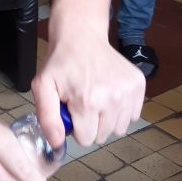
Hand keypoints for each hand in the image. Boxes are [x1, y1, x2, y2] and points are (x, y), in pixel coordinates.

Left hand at [33, 21, 145, 148]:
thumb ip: (47, 118)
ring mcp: (128, 92)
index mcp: (87, 101)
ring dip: (107, 119)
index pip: (86, 140)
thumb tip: (57, 144)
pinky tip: (109, 93)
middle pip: (103, 136)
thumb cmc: (61, 62)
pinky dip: (121, 110)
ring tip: (96, 97)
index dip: (76, 127)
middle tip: (82, 102)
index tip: (72, 110)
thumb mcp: (43, 87)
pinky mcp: (138, 85)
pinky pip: (133, 115)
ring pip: (119, 128)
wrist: (81, 36)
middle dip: (91, 124)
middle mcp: (112, 98)